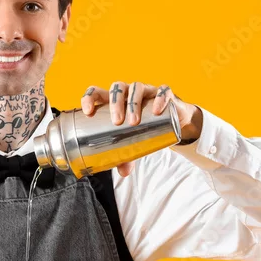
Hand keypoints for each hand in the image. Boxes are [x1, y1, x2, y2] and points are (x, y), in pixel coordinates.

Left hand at [80, 82, 202, 176]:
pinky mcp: (164, 93)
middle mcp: (128, 92)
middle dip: (115, 103)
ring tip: (134, 122)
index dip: (89, 97)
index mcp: (114, 101)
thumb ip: (126, 156)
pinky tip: (157, 110)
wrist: (172, 121)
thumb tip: (123, 173)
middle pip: (118, 88)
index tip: (88, 112)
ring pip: (137, 87)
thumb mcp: (133, 142)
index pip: (97, 92)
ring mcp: (146, 90)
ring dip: (133, 103)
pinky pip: (162, 91)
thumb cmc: (144, 128)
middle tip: (117, 122)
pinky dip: (159, 99)